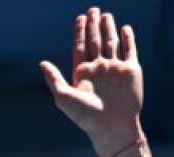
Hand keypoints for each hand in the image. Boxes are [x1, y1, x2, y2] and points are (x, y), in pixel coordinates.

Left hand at [39, 7, 143, 144]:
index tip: (80, 18)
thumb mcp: (63, 97)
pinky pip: (130, 50)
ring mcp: (116, 69)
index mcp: (83, 73)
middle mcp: (99, 69)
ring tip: (106, 15)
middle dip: (93, 26)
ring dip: (108, 29)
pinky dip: (128, 39)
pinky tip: (125, 28)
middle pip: (96, 42)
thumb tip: (42, 63)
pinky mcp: (131, 71)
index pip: (81, 47)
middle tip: (93, 10)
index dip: (80, 32)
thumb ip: (54, 78)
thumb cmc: (86, 116)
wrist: (112, 126)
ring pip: (112, 43)